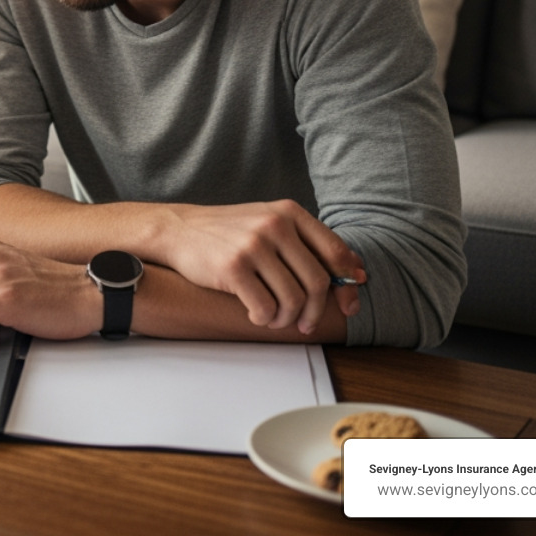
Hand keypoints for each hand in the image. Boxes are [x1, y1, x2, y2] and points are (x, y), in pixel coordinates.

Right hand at [158, 200, 363, 334]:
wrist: (179, 230)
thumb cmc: (229, 232)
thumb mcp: (269, 223)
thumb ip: (308, 243)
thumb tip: (356, 273)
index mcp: (289, 212)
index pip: (335, 253)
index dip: (347, 286)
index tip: (347, 306)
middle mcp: (274, 225)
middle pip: (318, 281)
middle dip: (315, 311)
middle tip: (305, 324)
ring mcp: (253, 245)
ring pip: (293, 299)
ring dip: (287, 319)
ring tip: (275, 319)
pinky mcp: (233, 267)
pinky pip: (265, 307)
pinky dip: (264, 319)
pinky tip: (256, 315)